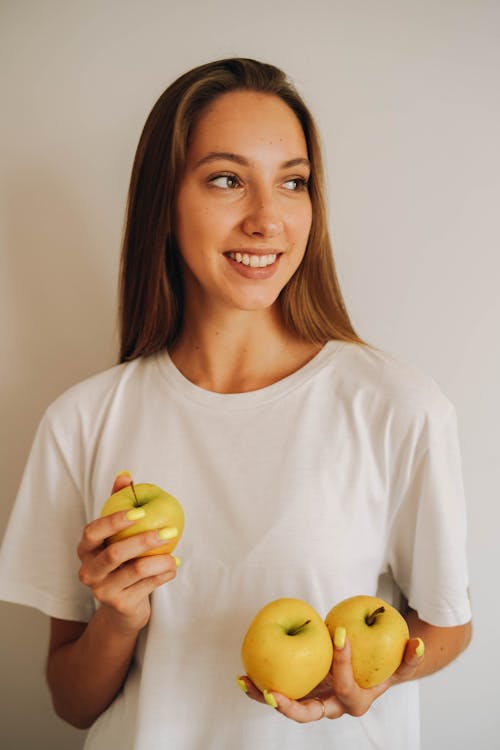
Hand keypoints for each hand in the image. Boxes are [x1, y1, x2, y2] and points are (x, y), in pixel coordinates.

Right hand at [77, 472, 178, 634]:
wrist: (122, 607)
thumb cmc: (121, 561)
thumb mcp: (116, 534)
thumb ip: (118, 503)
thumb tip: (125, 475)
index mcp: (85, 549)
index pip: (92, 531)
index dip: (114, 521)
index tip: (141, 512)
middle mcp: (88, 571)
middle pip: (115, 553)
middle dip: (145, 540)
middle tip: (170, 531)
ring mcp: (102, 591)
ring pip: (136, 570)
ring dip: (162, 560)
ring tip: (175, 554)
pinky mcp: (120, 605)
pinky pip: (149, 585)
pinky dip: (165, 574)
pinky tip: (173, 566)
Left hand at [238, 633, 423, 721]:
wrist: (374, 674)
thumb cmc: (385, 665)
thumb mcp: (400, 664)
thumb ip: (409, 658)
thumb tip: (416, 643)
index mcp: (356, 701)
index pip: (345, 685)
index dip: (342, 661)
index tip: (337, 634)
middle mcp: (333, 706)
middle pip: (310, 713)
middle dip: (291, 707)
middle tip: (274, 693)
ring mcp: (315, 701)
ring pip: (289, 706)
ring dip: (266, 696)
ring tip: (245, 682)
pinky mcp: (303, 692)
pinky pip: (280, 692)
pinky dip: (261, 687)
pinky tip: (243, 676)